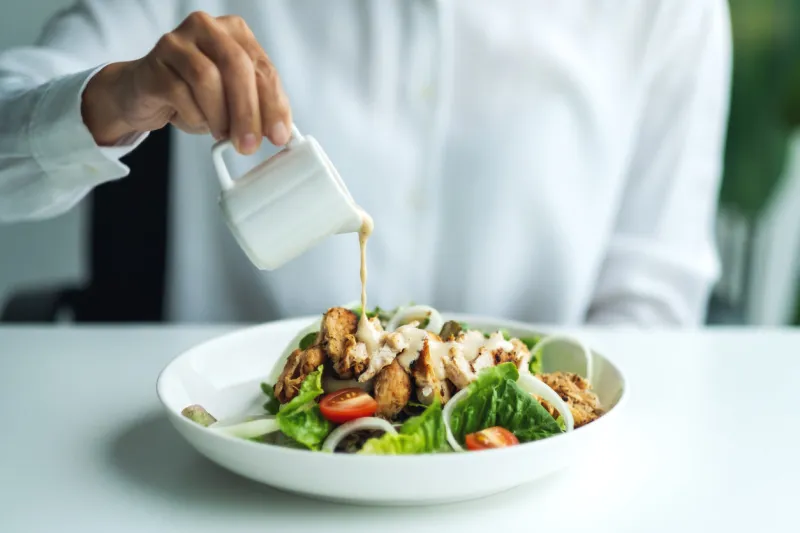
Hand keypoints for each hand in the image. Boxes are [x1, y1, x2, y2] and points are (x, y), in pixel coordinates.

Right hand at [82, 11, 290, 154]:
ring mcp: (177, 43)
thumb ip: (259, 106)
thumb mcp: (234, 98)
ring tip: (222, 133)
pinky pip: (179, 92)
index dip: (274, 105)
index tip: (279, 136)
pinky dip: (195, 115)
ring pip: (207, 77)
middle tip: (250, 145)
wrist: (144, 94)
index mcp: (235, 32)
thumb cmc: (195, 94)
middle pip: (236, 66)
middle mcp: (206, 28)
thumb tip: (280, 132)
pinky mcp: (154, 64)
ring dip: (219, 115)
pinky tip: (198, 121)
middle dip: (248, 111)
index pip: (263, 67)